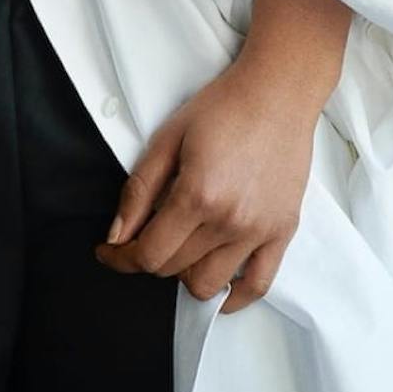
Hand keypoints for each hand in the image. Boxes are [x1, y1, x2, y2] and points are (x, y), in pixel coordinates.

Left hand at [93, 49, 324, 314]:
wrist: (278, 93)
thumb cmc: (222, 108)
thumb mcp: (166, 140)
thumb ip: (138, 192)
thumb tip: (117, 235)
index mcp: (197, 196)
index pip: (148, 254)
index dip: (120, 258)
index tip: (109, 252)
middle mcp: (230, 221)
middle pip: (174, 269)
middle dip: (149, 258)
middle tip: (143, 237)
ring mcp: (260, 231)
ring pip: (209, 285)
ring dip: (184, 275)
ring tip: (180, 250)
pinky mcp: (283, 232)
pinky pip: (258, 285)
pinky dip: (233, 298)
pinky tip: (216, 290)